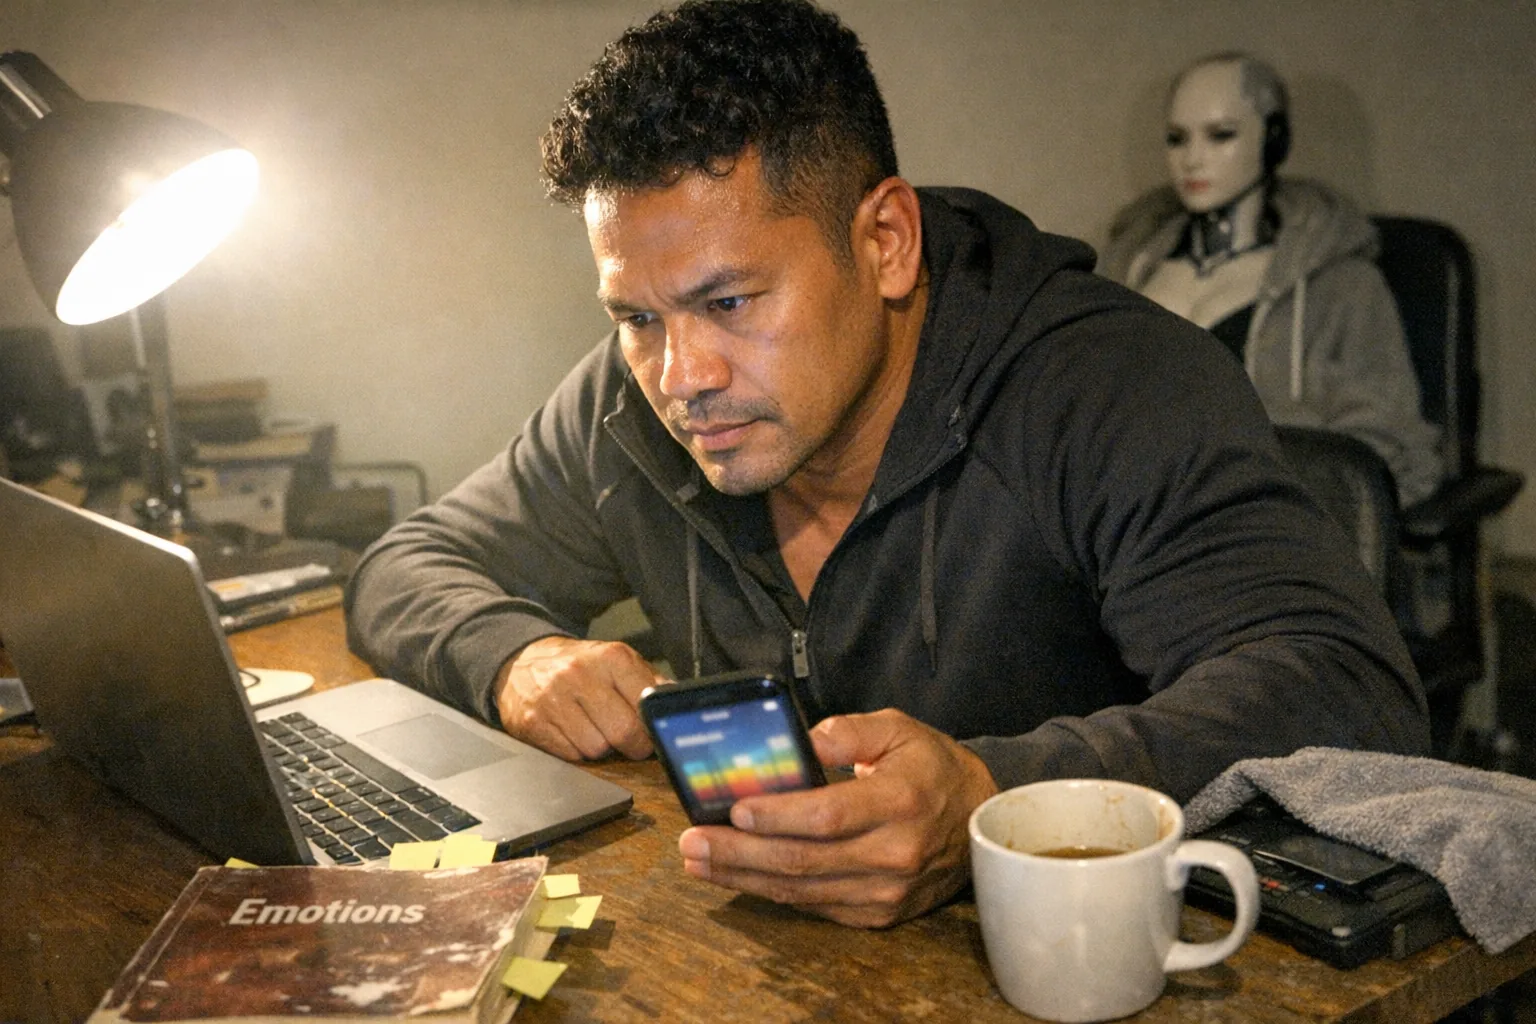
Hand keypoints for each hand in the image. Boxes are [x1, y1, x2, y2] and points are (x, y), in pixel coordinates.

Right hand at [493, 636, 665, 760]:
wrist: (522, 662)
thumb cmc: (579, 665)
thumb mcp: (616, 661)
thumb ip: (648, 680)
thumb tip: (674, 700)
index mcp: (610, 657)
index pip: (645, 706)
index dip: (652, 726)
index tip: (651, 731)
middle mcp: (579, 675)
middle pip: (623, 732)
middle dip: (632, 744)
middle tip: (629, 740)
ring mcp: (552, 700)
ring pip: (596, 750)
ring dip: (602, 748)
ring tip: (595, 729)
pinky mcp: (532, 723)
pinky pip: (570, 756)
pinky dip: (577, 751)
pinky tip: (573, 733)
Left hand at [677, 708, 998, 927]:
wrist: (979, 821)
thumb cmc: (932, 768)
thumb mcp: (899, 729)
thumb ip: (849, 731)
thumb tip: (801, 743)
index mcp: (900, 802)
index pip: (828, 816)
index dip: (777, 816)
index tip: (734, 809)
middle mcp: (894, 853)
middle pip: (802, 859)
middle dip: (738, 853)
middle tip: (691, 842)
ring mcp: (886, 891)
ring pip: (802, 889)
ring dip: (743, 877)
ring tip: (698, 861)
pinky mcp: (878, 913)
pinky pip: (815, 905)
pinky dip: (773, 891)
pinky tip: (739, 876)